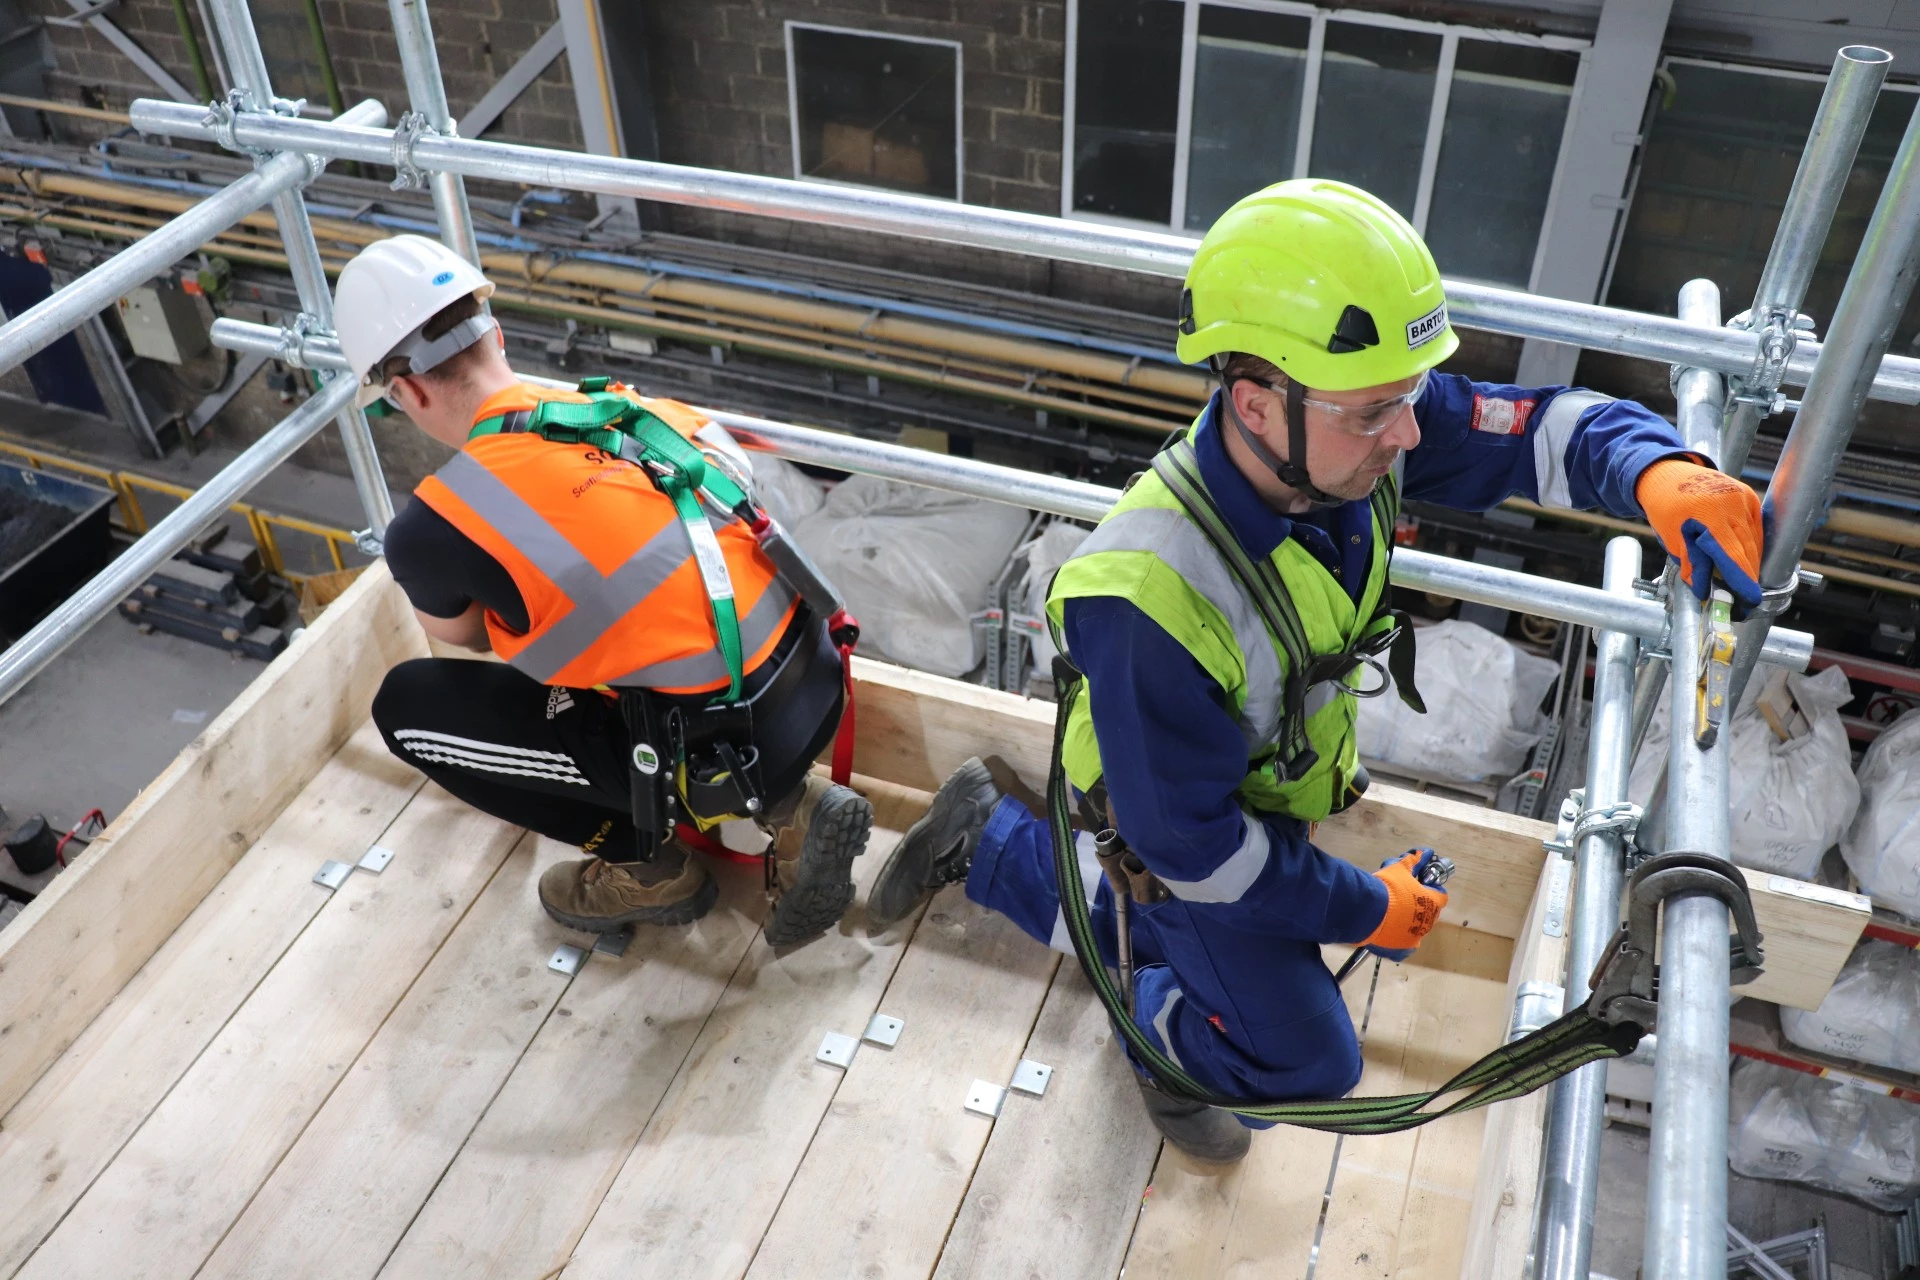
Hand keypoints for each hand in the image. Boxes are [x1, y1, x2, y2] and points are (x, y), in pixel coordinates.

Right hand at [1359, 848, 1448, 955]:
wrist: (1367, 910)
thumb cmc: (1387, 888)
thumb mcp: (1399, 869)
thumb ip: (1413, 861)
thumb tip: (1424, 852)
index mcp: (1433, 903)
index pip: (1440, 895)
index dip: (1431, 889)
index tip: (1419, 885)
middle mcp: (1428, 923)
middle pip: (1429, 913)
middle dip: (1419, 906)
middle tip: (1401, 897)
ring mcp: (1415, 938)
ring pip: (1415, 930)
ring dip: (1407, 922)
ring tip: (1390, 915)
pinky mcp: (1400, 950)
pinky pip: (1402, 947)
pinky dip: (1397, 940)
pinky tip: (1387, 932)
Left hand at [1636, 458, 1763, 609]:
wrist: (1668, 474)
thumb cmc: (1666, 507)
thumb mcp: (1673, 540)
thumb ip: (1692, 565)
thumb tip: (1707, 591)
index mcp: (1710, 515)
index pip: (1733, 555)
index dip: (1743, 581)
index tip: (1750, 600)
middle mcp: (1732, 504)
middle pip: (1748, 550)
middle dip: (1747, 577)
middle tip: (1744, 601)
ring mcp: (1744, 498)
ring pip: (1754, 541)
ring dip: (1750, 563)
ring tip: (1743, 584)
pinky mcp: (1749, 496)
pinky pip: (1755, 529)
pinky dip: (1751, 546)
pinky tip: (1745, 559)